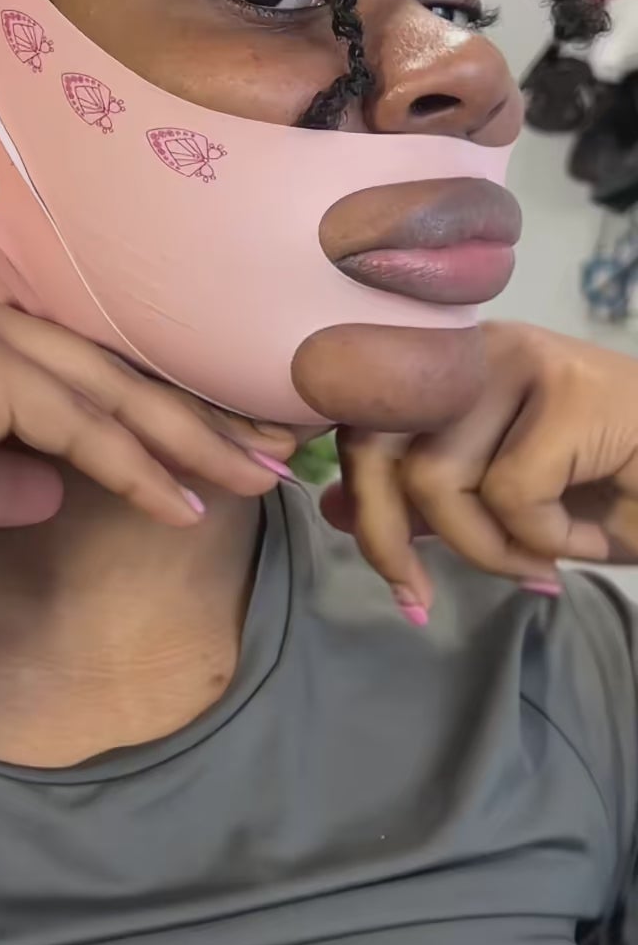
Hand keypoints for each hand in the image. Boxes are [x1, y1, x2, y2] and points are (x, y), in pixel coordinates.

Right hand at [0, 271, 293, 553]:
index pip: (77, 364)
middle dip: (197, 416)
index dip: (152, 405)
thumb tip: (55, 486)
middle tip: (273, 455)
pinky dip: (131, 465)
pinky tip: (177, 505)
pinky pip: (73, 421)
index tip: (216, 445)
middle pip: (110, 367)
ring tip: (252, 483)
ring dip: (186, 441)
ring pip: (106, 389)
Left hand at [321, 322, 637, 619]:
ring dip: (485, 549)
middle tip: (420, 598)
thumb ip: (423, 500)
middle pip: (374, 445)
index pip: (357, 420)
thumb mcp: (497, 507)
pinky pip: (511, 494)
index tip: (393, 575)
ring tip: (538, 560)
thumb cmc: (610, 493)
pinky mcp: (567, 389)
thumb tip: (333, 508)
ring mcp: (521, 358)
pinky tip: (585, 536)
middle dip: (390, 539)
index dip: (355, 500)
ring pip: (438, 478)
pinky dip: (545, 541)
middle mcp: (475, 346)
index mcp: (449, 364)